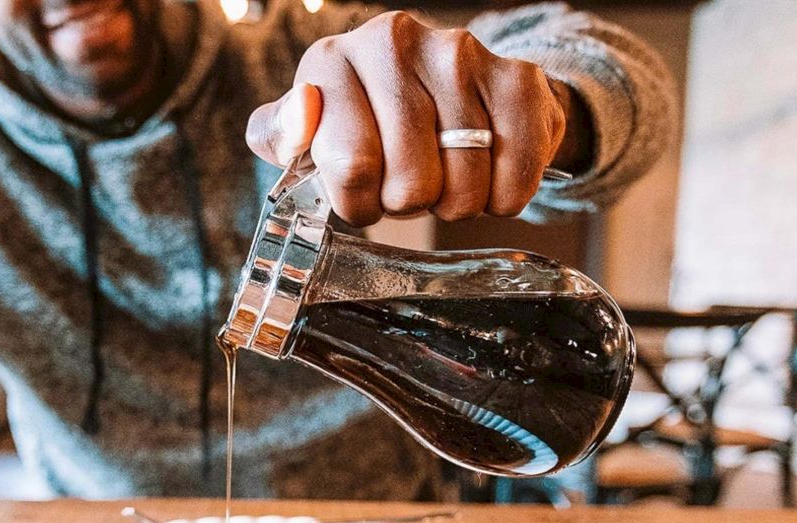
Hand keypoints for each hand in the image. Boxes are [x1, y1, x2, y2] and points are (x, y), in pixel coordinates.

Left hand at [246, 13, 568, 225]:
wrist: (444, 94)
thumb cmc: (364, 125)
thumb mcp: (307, 135)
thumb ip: (280, 133)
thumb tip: (302, 111)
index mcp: (332, 61)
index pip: (351, 168)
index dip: (360, 204)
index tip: (364, 195)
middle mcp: (393, 42)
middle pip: (411, 183)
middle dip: (409, 205)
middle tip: (407, 186)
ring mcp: (458, 53)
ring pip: (464, 184)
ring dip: (456, 204)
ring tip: (444, 177)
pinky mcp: (516, 75)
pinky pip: (516, 170)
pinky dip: (504, 196)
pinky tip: (487, 177)